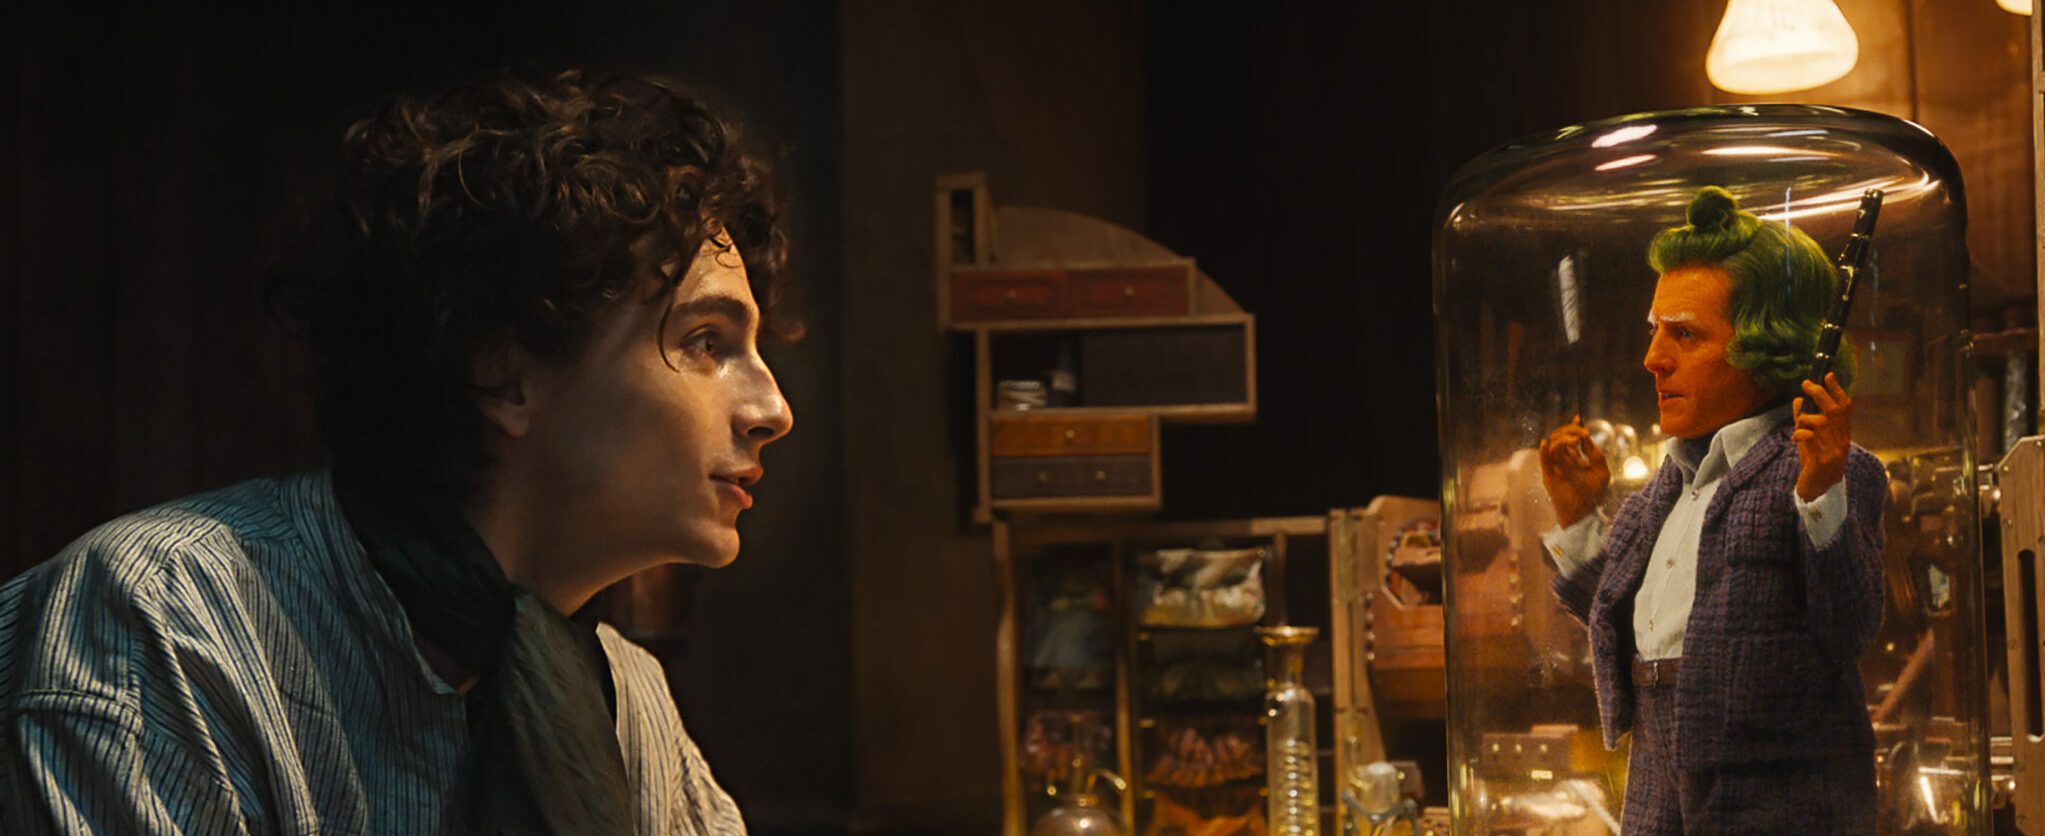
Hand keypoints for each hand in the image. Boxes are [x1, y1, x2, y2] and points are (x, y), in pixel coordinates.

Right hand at [1538, 415, 1609, 526]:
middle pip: (1560, 438)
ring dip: (1563, 439)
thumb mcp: (1602, 472)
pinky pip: (1544, 461)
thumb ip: (1596, 454)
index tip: (1578, 418)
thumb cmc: (1594, 495)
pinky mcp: (1549, 476)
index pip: (1571, 437)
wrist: (1584, 513)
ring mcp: (1555, 468)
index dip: (1573, 426)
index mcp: (1575, 458)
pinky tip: (1546, 443)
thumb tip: (1586, 437)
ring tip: (1575, 441)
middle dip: (1570, 431)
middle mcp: (1563, 461)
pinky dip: (1543, 451)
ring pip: (1553, 446)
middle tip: (1582, 434)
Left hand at [1792, 373, 1851, 501]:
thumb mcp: (1810, 440)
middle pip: (1834, 410)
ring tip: (1798, 428)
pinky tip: (1795, 439)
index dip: (1837, 390)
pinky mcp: (1822, 460)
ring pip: (1820, 422)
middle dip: (1820, 393)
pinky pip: (1810, 438)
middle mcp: (1842, 440)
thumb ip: (1804, 421)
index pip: (1845, 407)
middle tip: (1806, 384)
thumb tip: (1798, 400)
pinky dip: (1800, 434)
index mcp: (1842, 433)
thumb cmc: (1814, 463)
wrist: (1818, 491)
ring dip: (1805, 420)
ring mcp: (1834, 450)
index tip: (1828, 374)